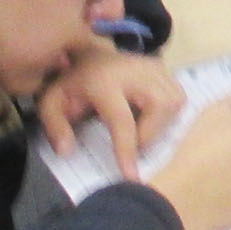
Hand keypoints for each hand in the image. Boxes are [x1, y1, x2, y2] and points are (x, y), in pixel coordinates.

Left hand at [37, 47, 186, 179]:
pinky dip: (168, 113)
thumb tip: (67, 151)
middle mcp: (134, 71)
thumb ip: (55, 127)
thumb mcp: (52, 102)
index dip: (127, 150)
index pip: (122, 120)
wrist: (87, 53)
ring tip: (141, 129)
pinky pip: (178, 96)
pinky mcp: (163, 67)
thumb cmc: (72, 84)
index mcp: (104, 82)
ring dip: (161, 124)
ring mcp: (152, 66)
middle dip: (150, 134)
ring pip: (174, 101)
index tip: (131, 176)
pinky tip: (150, 115)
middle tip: (133, 144)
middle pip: (160, 106)